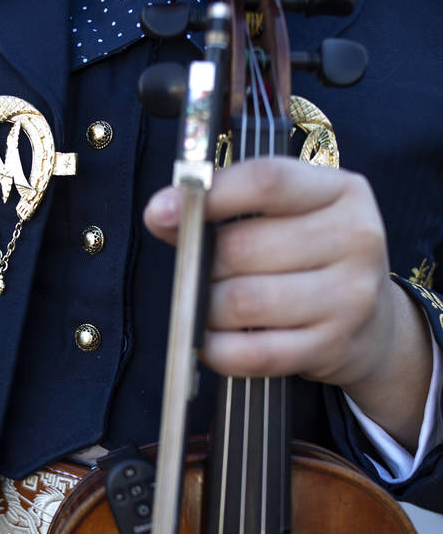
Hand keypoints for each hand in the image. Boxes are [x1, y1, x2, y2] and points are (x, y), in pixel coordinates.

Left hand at [144, 156, 430, 449]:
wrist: (372, 325)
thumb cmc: (312, 260)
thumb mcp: (287, 218)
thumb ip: (228, 210)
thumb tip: (161, 214)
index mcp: (341, 191)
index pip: (266, 181)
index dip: (208, 195)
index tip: (161, 211)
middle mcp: (355, 238)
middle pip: (242, 248)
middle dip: (201, 265)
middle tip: (194, 275)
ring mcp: (349, 296)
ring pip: (242, 302)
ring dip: (206, 310)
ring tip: (206, 308)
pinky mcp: (333, 346)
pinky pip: (254, 353)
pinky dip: (219, 350)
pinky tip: (212, 343)